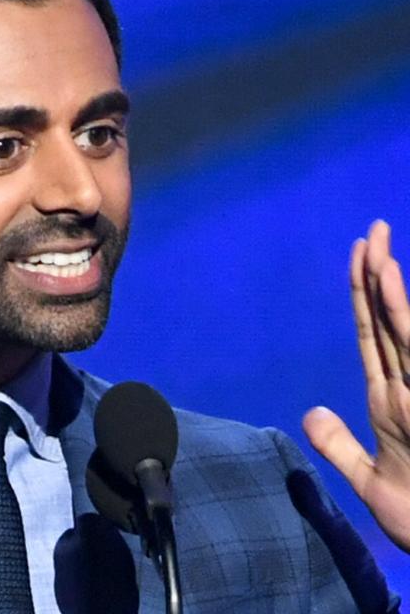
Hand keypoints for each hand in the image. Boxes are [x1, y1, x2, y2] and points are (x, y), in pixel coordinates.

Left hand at [303, 220, 409, 550]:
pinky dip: (409, 328)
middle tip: (373, 230)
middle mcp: (409, 389)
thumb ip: (338, 445)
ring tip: (380, 255)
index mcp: (391, 401)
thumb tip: (310, 412)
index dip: (363, 296)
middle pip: (389, 322)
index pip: (372, 335)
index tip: (357, 257)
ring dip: (395, 296)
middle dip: (379, 276)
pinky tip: (399, 302)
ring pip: (408, 335)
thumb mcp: (368, 481)